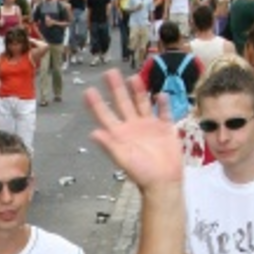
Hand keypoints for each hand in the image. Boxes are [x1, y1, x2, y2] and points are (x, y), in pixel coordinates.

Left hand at [85, 70, 182, 189]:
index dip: (97, 104)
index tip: (89, 90)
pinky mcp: (165, 128)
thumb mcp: (122, 158)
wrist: (163, 181)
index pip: (105, 116)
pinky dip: (162, 103)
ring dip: (138, 91)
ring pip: (142, 104)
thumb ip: (109, 145)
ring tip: (133, 78)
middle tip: (109, 72)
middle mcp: (133, 127)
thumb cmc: (141, 172)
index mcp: (120, 134)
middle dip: (116, 89)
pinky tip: (160, 94)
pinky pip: (164, 112)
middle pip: (123, 104)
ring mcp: (149, 126)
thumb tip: (93, 133)